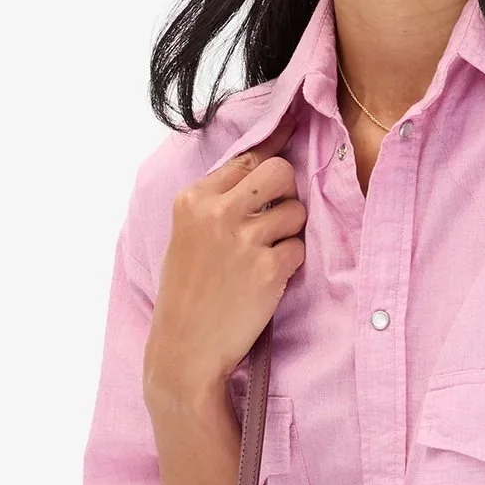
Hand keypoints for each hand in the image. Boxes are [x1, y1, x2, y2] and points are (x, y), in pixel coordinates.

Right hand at [143, 114, 304, 415]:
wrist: (185, 349)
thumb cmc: (187, 294)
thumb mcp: (188, 235)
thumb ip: (218, 202)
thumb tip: (264, 168)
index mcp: (192, 199)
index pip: (247, 158)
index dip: (274, 154)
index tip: (293, 135)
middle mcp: (217, 212)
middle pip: (280, 171)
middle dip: (287, 191)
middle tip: (277, 216)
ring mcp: (244, 240)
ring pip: (296, 211)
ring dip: (289, 232)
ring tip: (265, 256)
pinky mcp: (268, 269)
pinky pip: (299, 248)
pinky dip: (290, 263)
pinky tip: (267, 280)